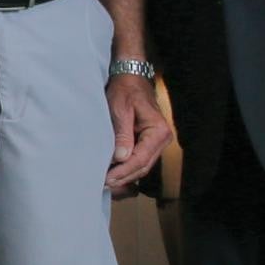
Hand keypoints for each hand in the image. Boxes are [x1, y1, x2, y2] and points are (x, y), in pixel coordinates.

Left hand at [105, 73, 170, 196]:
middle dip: (123, 177)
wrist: (130, 78)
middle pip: (143, 166)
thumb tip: (121, 158)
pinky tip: (113, 174)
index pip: (141, 159)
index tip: (107, 179)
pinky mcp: (147, 143)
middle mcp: (161, 139)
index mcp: (158, 131)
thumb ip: (122, 134)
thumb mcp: (120, 109)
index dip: (123, 171)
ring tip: (106, 183)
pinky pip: (139, 161)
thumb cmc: (125, 90)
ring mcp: (156, 143)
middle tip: (103, 185)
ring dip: (125, 176)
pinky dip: (126, 169)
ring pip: (141, 167)